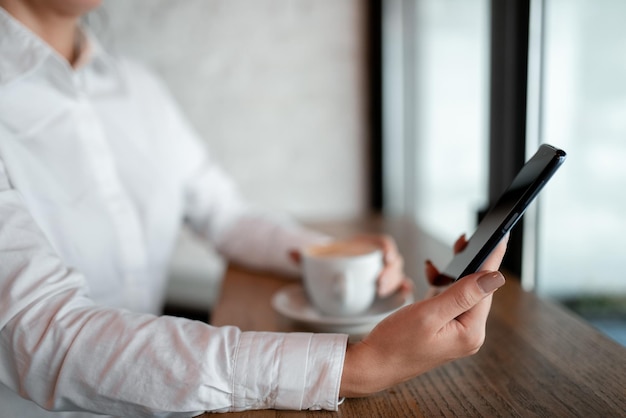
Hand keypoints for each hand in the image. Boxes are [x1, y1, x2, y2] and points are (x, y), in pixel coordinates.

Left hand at [289, 234, 411, 296]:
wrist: (330, 280)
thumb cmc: (327, 267)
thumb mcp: (315, 263)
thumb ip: (305, 259)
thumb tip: (291, 252)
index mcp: (366, 246)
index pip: (384, 243)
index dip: (388, 248)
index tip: (386, 257)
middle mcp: (379, 259)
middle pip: (394, 261)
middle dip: (390, 272)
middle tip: (378, 284)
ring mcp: (385, 275)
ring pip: (399, 275)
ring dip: (395, 283)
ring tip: (380, 293)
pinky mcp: (387, 290)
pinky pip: (401, 289)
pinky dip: (404, 291)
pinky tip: (404, 294)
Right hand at [339, 234, 507, 396]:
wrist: (373, 364)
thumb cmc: (395, 343)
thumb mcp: (428, 314)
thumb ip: (462, 294)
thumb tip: (494, 277)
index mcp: (469, 332)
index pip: (486, 288)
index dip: (491, 259)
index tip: (501, 234)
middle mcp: (468, 333)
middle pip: (477, 289)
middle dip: (471, 264)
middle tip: (466, 239)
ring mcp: (456, 331)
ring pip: (463, 292)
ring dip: (453, 274)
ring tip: (443, 259)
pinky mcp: (444, 328)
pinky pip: (450, 300)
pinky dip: (442, 285)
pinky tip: (432, 276)